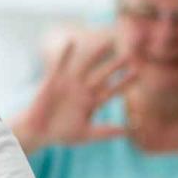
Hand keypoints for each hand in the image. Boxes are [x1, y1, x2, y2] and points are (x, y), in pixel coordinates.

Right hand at [12, 37, 135, 150]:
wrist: (38, 131)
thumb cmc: (61, 134)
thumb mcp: (85, 134)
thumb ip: (105, 132)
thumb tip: (127, 131)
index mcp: (92, 103)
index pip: (112, 91)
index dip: (124, 82)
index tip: (139, 74)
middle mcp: (83, 91)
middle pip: (103, 76)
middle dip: (115, 66)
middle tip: (130, 56)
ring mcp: (69, 84)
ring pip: (86, 67)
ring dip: (97, 55)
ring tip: (108, 43)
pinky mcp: (54, 81)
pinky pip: (61, 65)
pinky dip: (66, 54)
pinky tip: (71, 42)